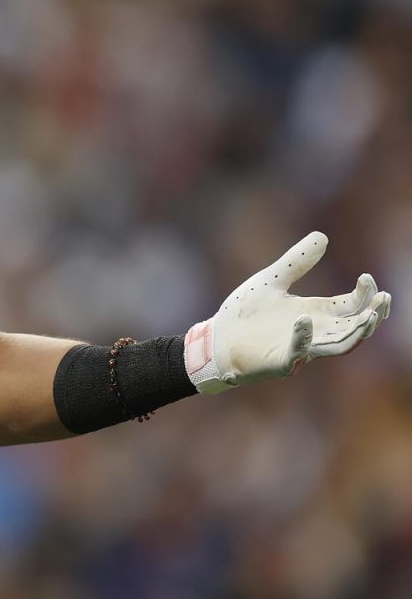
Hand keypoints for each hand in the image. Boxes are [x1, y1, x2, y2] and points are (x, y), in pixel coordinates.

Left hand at [186, 232, 391, 393]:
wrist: (214, 339)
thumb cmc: (243, 314)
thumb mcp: (272, 281)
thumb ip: (296, 262)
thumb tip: (322, 235)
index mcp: (314, 313)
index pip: (350, 307)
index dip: (365, 295)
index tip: (367, 278)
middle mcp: (313, 332)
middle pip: (354, 328)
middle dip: (373, 315)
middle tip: (384, 300)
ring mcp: (298, 349)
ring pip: (339, 345)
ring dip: (356, 333)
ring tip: (369, 317)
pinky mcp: (278, 363)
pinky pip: (297, 354)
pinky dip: (303, 339)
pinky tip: (304, 319)